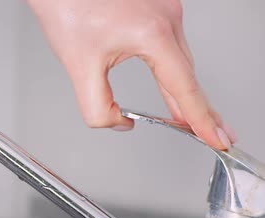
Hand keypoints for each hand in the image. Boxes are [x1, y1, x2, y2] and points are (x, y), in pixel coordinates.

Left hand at [27, 0, 235, 148]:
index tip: (216, 138)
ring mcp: (166, 8)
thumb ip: (97, 106)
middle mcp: (166, 17)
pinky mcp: (158, 6)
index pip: (183, 87)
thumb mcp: (80, 66)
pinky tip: (173, 84)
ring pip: (181, 60)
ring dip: (183, 90)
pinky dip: (173, 68)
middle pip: (186, 75)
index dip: (200, 119)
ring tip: (191, 119)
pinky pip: (173, 44)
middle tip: (213, 136)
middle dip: (198, 109)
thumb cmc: (67, 7)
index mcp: (152, 34)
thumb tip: (118, 122)